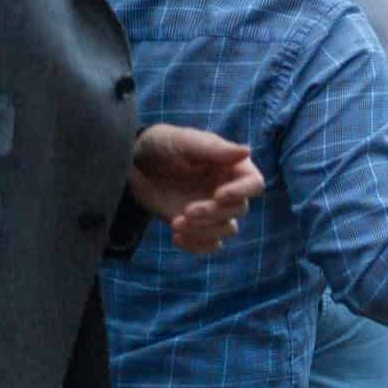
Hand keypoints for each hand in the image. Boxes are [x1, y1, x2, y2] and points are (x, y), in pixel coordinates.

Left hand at [129, 125, 264, 254]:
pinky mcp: (195, 225)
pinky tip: (176, 236)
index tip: (219, 195)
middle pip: (238, 210)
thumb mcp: (185, 141)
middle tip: (187, 211)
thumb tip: (247, 151)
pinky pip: (209, 244)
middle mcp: (227, 189)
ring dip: (205, 231)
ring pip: (227, 230)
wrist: (134, 164)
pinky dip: (196, 245)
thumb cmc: (163, 144)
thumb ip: (214, 149)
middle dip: (213, 214)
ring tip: (176, 223)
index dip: (242, 192)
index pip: (253, 183)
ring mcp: (212, 209)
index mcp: (232, 167)